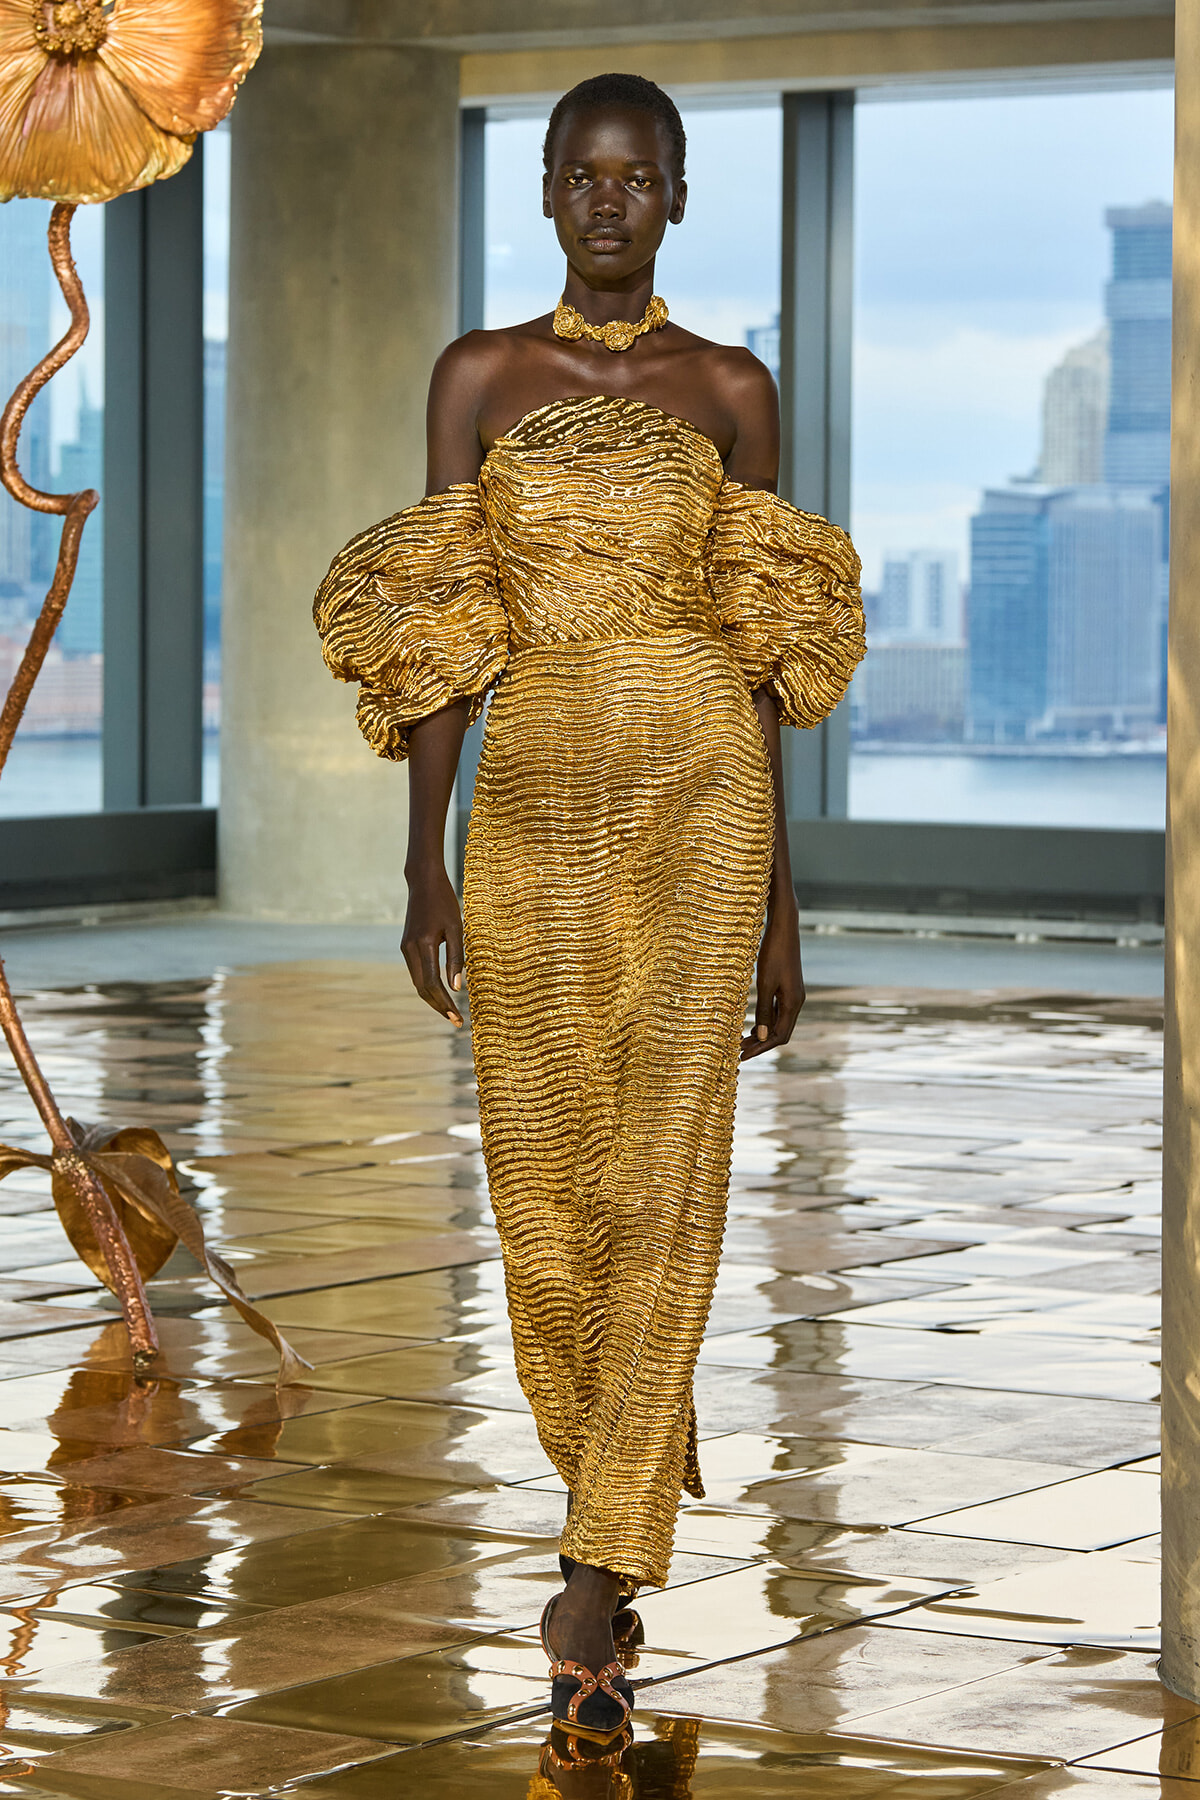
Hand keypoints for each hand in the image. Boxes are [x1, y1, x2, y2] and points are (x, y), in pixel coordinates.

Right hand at [401, 861, 464, 1026]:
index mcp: (423, 944)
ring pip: (417, 982)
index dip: (445, 1004)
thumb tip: (457, 988)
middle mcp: (409, 949)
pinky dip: (428, 985)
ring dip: (433, 998)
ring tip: (450, 1010)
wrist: (423, 881)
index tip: (457, 1018)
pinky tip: (442, 991)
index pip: (432, 984)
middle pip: (422, 988)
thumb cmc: (444, 902)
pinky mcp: (406, 945)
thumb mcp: (456, 928)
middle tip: (456, 1020)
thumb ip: (456, 958)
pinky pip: (416, 972)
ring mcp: (405, 948)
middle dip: (439, 1006)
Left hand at [740, 903, 804, 1059]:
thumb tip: (762, 1038)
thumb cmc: (773, 953)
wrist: (783, 928)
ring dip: (763, 1034)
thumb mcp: (765, 983)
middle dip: (761, 1044)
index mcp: (793, 1003)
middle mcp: (796, 1001)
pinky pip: (779, 1011)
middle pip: (781, 1033)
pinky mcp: (788, 987)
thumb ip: (764, 1010)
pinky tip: (754, 1025)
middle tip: (739, 1052)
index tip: (743, 1056)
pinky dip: (766, 1021)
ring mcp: (794, 994)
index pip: (779, 1036)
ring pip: (780, 1022)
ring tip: (743, 1042)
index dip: (761, 1048)